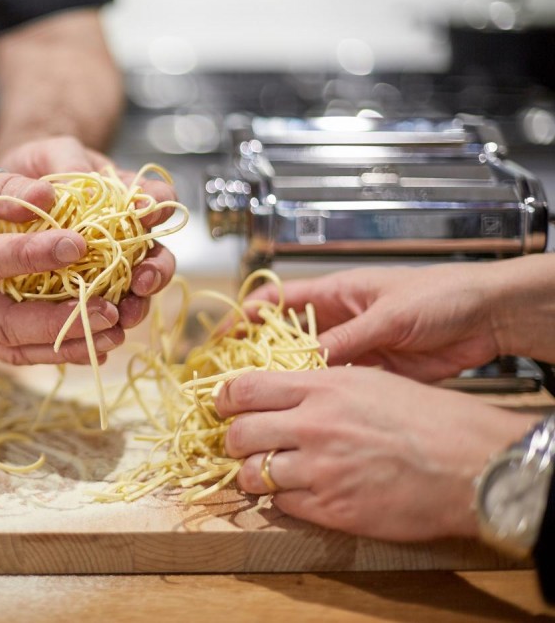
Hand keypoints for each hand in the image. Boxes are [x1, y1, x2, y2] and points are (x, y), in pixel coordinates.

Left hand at [0, 136, 177, 329]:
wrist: (13, 195)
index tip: (145, 216)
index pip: (158, 199)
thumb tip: (54, 193)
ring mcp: (108, 266)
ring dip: (135, 305)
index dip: (157, 208)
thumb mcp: (50, 153)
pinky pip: (102, 311)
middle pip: (156, 255)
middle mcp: (126, 235)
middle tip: (142, 281)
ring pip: (134, 291)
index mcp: (126, 196)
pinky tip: (98, 338)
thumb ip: (64, 161)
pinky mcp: (85, 292)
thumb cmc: (38, 167)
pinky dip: (104, 326)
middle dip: (156, 271)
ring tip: (124, 316)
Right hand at [0, 153, 126, 364]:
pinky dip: (62, 349)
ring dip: (67, 344)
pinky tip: (101, 340)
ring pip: (14, 349)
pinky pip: (22, 351)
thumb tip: (48, 197)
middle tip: (108, 309)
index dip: (28, 255)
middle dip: (55, 322)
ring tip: (114, 330)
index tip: (78, 244)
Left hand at [216, 367, 534, 541]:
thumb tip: (281, 393)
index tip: (224, 406)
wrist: (472, 463)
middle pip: (239, 433)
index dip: (225, 399)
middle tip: (241, 443)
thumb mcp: (370, 382)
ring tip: (265, 472)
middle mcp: (313, 426)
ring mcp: (319, 470)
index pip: (244, 388)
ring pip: (252, 474)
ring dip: (252, 475)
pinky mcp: (332, 509)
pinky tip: (300, 491)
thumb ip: (320, 386)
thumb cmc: (430, 419)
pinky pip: (283, 505)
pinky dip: (284, 499)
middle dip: (233, 440)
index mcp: (321, 388)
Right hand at [246, 264, 505, 381]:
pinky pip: (335, 386)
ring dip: (286, 382)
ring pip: (307, 366)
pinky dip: (318, 398)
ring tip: (260, 404)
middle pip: (284, 338)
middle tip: (233, 381)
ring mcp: (353, 348)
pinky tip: (302, 414)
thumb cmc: (440, 296)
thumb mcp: (388, 315)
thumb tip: (307, 364)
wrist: (486, 318)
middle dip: (257, 356)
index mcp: (335, 293)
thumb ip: (347, 339)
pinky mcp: (371, 372)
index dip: (245, 317)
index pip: (276, 301)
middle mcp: (337, 321)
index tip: (221, 339)